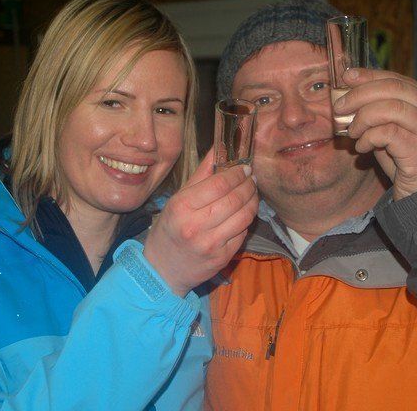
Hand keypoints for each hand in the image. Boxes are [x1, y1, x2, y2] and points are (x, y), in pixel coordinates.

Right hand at [143, 150, 258, 295]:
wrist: (162, 269)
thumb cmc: (170, 228)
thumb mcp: (178, 198)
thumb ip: (201, 173)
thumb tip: (220, 147)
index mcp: (182, 207)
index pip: (219, 184)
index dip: (237, 173)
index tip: (245, 167)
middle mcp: (196, 226)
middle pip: (235, 199)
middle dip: (248, 185)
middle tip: (251, 178)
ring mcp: (211, 244)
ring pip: (244, 216)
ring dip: (253, 201)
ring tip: (252, 193)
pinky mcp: (222, 258)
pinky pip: (243, 233)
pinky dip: (246, 220)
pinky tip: (243, 213)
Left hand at [333, 68, 416, 199]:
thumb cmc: (405, 159)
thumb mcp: (390, 128)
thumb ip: (377, 109)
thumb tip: (347, 93)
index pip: (396, 78)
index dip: (369, 76)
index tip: (347, 77)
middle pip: (392, 89)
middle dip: (360, 95)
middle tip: (340, 107)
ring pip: (390, 108)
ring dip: (363, 118)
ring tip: (353, 132)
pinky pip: (386, 133)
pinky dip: (367, 138)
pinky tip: (362, 148)